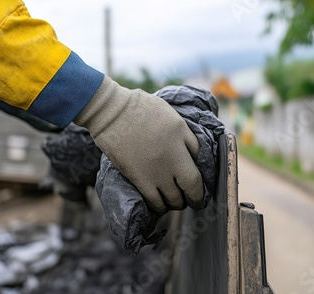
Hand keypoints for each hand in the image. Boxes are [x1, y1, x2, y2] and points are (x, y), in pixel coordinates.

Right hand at [74, 76, 203, 212]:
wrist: (111, 113)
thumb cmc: (140, 107)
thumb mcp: (171, 115)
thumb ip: (184, 134)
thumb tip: (193, 153)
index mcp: (182, 138)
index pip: (200, 164)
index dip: (202, 178)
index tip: (200, 184)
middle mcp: (174, 158)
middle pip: (191, 186)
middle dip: (194, 197)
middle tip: (193, 200)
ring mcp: (157, 171)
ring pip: (174, 198)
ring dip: (177, 202)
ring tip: (175, 201)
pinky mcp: (140, 179)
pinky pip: (155, 202)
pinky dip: (160, 206)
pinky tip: (159, 204)